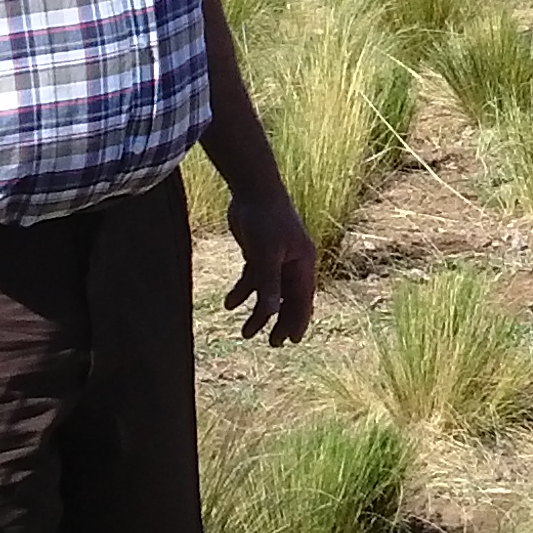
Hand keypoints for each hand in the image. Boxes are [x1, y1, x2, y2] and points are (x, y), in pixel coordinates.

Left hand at [223, 185, 317, 344]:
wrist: (253, 189)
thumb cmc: (265, 219)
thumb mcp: (266, 254)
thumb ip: (269, 284)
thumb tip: (273, 312)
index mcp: (303, 263)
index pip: (303, 299)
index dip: (298, 320)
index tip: (292, 341)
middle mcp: (292, 263)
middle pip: (288, 299)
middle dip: (279, 321)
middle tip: (271, 343)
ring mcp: (276, 258)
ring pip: (269, 292)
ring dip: (258, 312)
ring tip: (245, 333)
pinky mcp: (259, 252)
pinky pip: (253, 278)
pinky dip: (243, 292)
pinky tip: (229, 304)